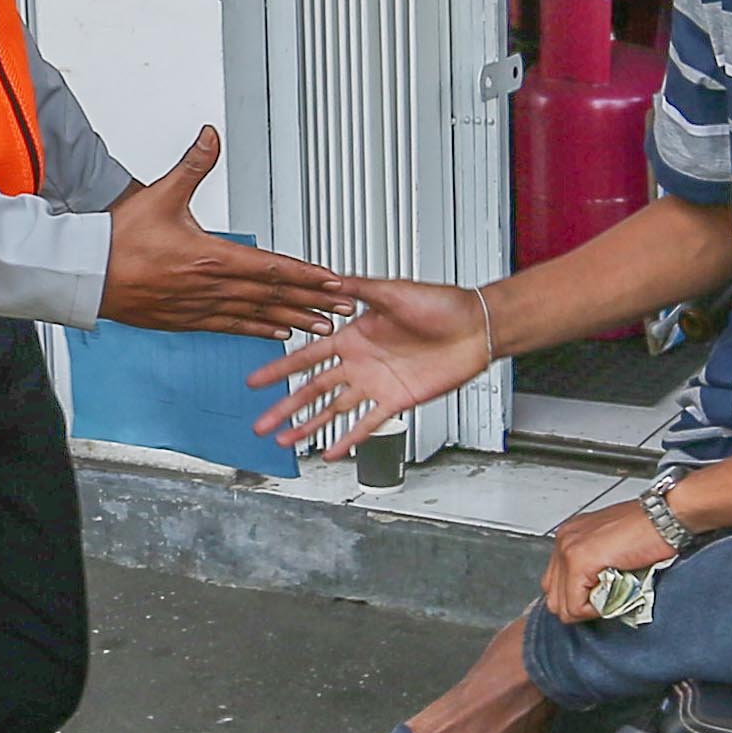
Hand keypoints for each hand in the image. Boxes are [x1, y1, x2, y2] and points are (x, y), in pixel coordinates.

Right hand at [102, 130, 354, 336]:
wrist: (85, 274)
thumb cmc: (119, 239)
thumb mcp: (161, 194)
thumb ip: (192, 165)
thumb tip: (211, 136)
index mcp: (210, 257)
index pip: (271, 267)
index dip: (306, 275)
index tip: (333, 280)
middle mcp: (210, 287)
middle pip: (272, 296)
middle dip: (312, 301)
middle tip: (344, 307)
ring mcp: (199, 308)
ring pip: (257, 316)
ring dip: (293, 320)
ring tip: (323, 325)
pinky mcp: (186, 320)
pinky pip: (231, 327)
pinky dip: (258, 329)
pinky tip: (277, 332)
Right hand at [252, 277, 491, 452]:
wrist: (475, 327)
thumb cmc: (441, 305)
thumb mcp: (393, 291)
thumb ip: (359, 289)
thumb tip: (328, 280)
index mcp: (354, 336)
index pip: (307, 356)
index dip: (280, 369)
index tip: (256, 381)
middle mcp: (361, 362)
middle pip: (313, 389)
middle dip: (285, 406)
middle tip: (261, 423)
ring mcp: (377, 384)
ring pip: (334, 410)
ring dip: (308, 426)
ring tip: (285, 441)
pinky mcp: (397, 400)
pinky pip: (368, 424)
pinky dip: (349, 439)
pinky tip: (331, 452)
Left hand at [543, 497, 683, 623]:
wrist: (667, 516)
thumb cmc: (650, 529)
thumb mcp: (614, 548)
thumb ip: (596, 567)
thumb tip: (591, 595)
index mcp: (571, 536)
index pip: (556, 583)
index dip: (579, 598)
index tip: (603, 595)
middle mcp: (564, 539)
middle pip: (554, 597)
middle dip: (580, 607)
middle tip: (608, 598)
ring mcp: (568, 549)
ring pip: (561, 605)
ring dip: (587, 609)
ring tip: (612, 595)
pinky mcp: (579, 560)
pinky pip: (576, 605)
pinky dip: (595, 610)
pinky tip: (614, 593)